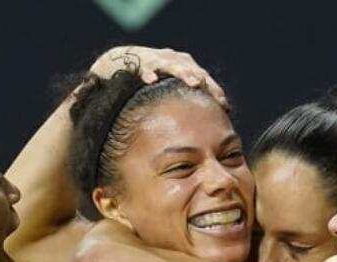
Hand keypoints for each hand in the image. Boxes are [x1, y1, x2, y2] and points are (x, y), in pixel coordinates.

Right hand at [88, 46, 226, 105]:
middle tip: (209, 89)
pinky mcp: (132, 61)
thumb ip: (184, 106)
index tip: (223, 105)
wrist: (113, 70)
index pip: (202, 76)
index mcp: (182, 66)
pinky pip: (140, 65)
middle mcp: (169, 59)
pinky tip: (152, 81)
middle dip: (200, 77)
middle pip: (189, 67)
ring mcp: (152, 58)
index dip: (213, 89)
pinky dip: (146, 72)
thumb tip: (208, 127)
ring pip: (169, 62)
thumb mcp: (168, 94)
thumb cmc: (147, 86)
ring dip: (181, 71)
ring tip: (192, 82)